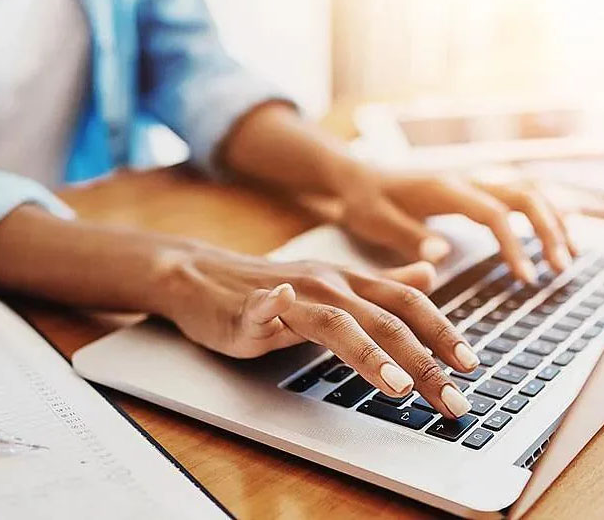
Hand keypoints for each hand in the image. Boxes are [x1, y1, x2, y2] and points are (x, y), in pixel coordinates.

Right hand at [163, 252, 478, 418]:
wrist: (203, 276)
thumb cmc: (266, 287)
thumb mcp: (331, 285)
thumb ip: (381, 285)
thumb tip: (429, 274)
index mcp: (346, 282)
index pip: (406, 302)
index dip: (441, 330)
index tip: (471, 365)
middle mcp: (325, 284)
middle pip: (382, 319)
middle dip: (422, 361)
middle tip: (450, 399)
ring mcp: (287, 294)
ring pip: (334, 321)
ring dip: (368, 352)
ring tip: (396, 385)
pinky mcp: (246, 308)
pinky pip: (261, 306)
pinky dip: (271, 306)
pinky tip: (279, 306)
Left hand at [295, 169, 575, 283]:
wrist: (355, 177)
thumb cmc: (362, 201)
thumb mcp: (373, 221)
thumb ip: (406, 236)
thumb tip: (442, 255)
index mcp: (442, 189)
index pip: (491, 212)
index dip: (513, 244)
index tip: (525, 278)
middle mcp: (464, 179)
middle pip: (523, 195)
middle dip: (548, 230)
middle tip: (558, 269)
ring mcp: (471, 181)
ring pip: (527, 191)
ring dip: (553, 220)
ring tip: (567, 259)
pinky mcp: (472, 189)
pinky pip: (517, 194)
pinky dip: (543, 211)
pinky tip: (559, 232)